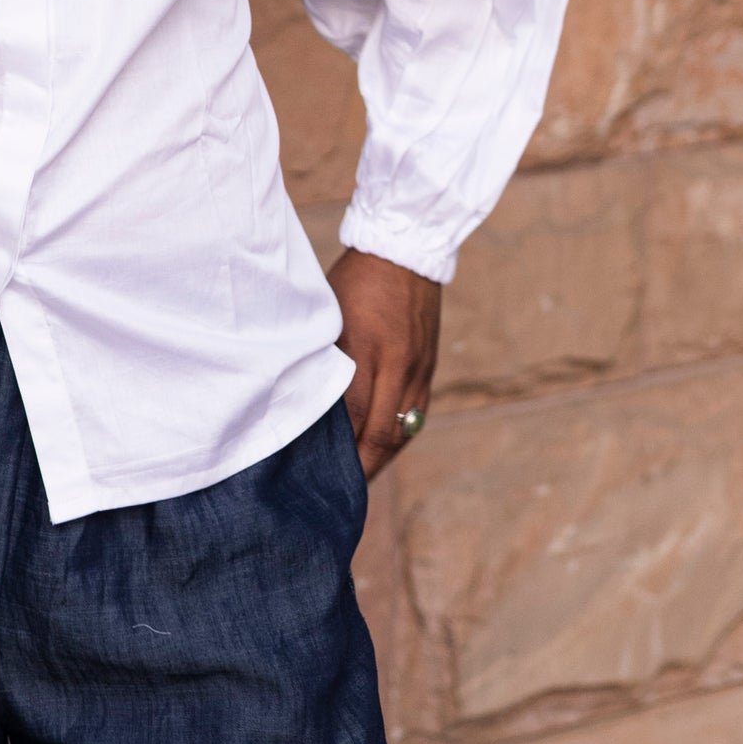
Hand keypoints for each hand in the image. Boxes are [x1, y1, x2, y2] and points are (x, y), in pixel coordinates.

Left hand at [329, 248, 441, 478]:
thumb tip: (312, 403)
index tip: (320, 472)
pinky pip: (416, 414)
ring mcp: (418, 369)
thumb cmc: (354, 281)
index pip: (352, 414)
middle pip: (381, 432)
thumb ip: (326, 359)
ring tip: (359, 477)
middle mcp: (398, 365)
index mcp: (367, 349)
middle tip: (340, 492)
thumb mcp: (329, 315)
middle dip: (361, 467)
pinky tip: (383, 448)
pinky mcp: (429, 368)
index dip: (338, 449)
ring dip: (381, 456)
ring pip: (403, 429)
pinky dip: (399, 436)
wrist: (404, 251)